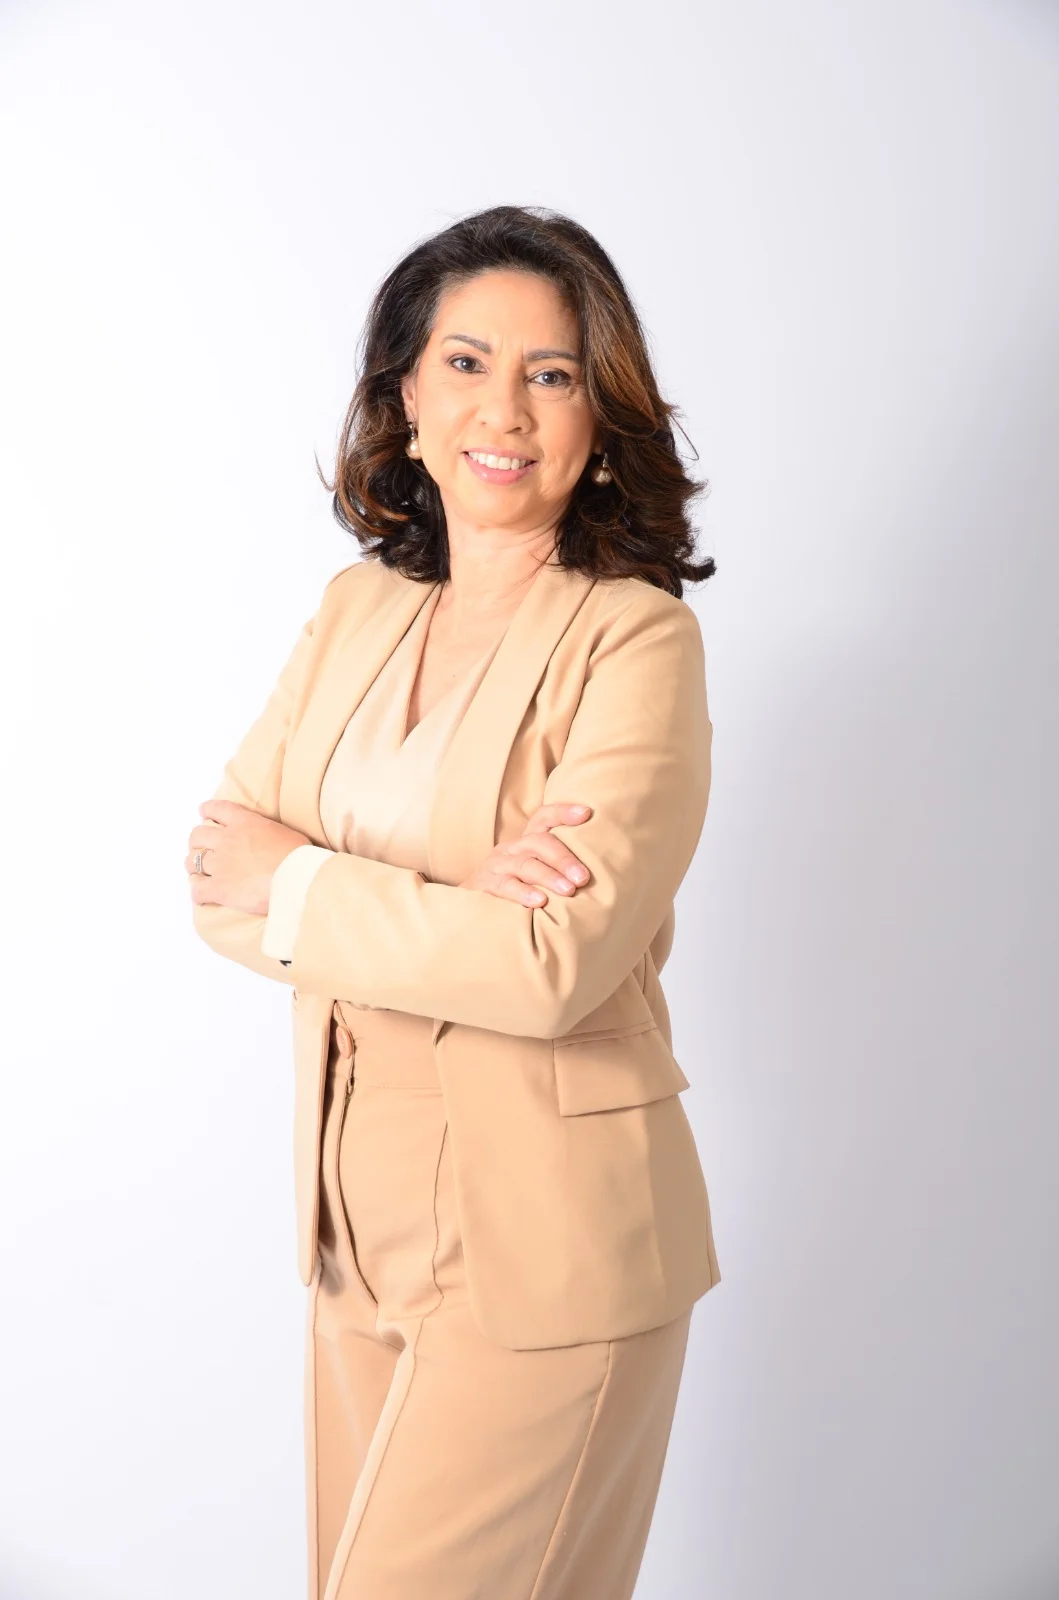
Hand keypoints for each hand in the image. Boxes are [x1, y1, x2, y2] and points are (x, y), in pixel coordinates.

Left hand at [186, 798, 311, 915]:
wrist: (295, 877)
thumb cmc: (298, 856)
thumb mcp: (283, 832)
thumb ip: (267, 832)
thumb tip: (269, 840)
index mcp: (243, 822)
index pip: (217, 809)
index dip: (207, 810)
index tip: (204, 812)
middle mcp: (226, 840)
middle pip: (197, 835)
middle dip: (197, 842)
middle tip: (204, 850)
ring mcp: (220, 864)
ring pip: (192, 862)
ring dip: (194, 867)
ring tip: (201, 874)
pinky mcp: (218, 888)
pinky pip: (197, 890)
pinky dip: (198, 893)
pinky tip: (203, 896)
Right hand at [459, 802, 592, 907]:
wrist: (471, 909)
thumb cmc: (515, 892)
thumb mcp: (534, 876)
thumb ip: (557, 870)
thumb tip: (593, 876)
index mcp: (526, 843)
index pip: (544, 818)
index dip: (563, 812)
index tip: (586, 813)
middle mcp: (511, 849)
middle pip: (539, 842)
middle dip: (564, 859)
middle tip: (583, 877)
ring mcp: (496, 865)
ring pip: (525, 865)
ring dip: (549, 877)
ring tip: (568, 890)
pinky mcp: (485, 884)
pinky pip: (505, 886)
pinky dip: (523, 893)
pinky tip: (540, 901)